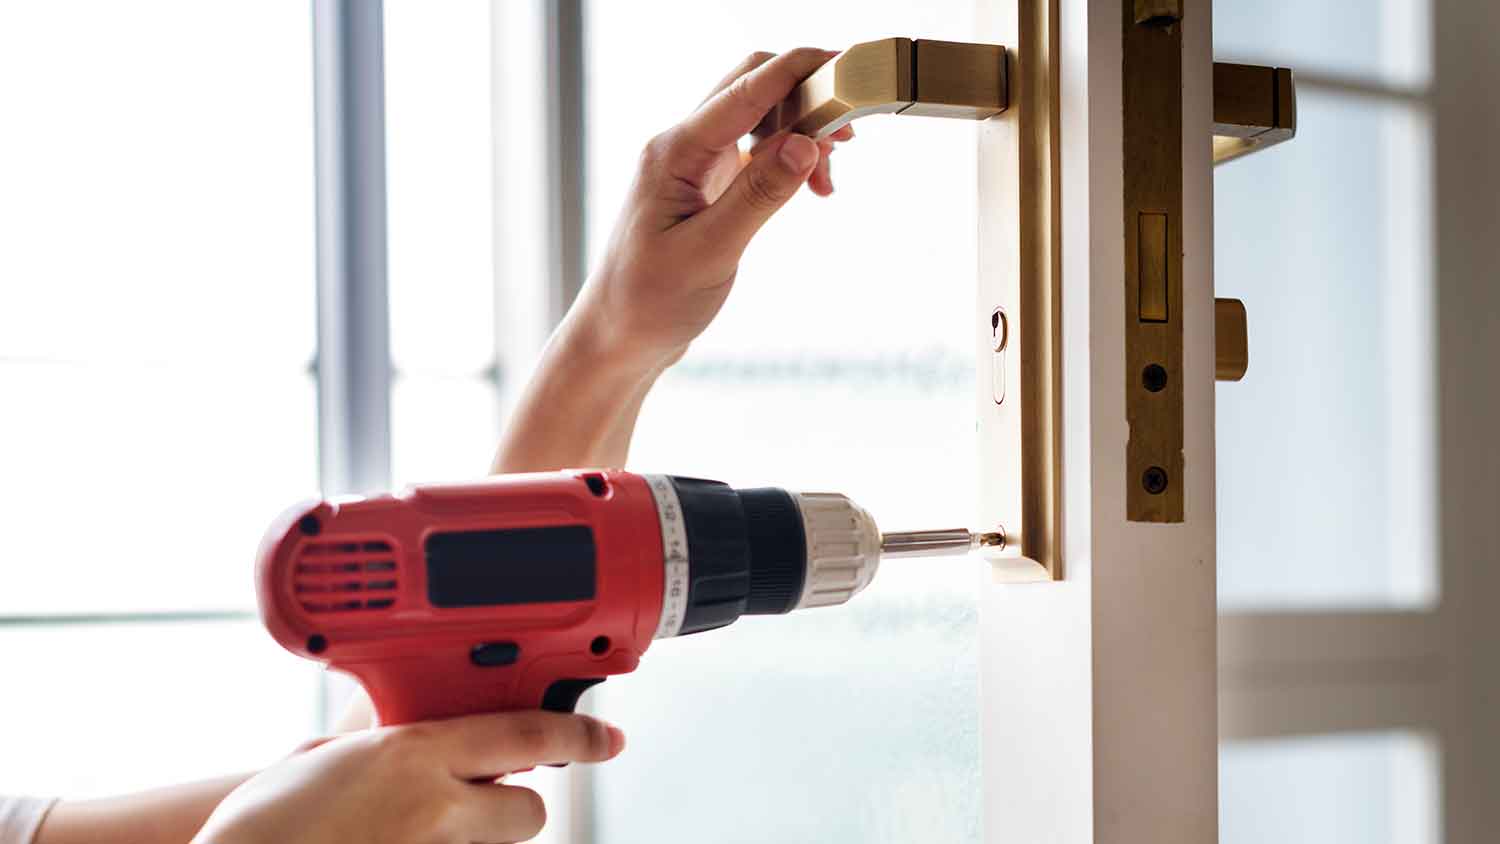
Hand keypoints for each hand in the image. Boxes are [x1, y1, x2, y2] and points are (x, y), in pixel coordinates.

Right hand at [192, 711, 623, 843]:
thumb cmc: (260, 825)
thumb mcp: (324, 757)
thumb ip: (389, 747)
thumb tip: (421, 748)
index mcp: (414, 754)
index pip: (529, 739)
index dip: (580, 738)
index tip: (610, 740)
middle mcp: (435, 808)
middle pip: (529, 811)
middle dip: (511, 804)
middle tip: (470, 796)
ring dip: (473, 838)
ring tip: (411, 829)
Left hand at [574, 47, 854, 370]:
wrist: (618, 336)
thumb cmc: (650, 301)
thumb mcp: (710, 253)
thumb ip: (758, 196)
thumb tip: (805, 144)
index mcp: (674, 152)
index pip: (746, 88)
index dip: (799, 69)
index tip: (847, 66)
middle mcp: (681, 146)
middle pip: (753, 86)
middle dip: (806, 96)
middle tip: (848, 135)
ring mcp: (694, 163)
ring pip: (759, 115)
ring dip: (801, 131)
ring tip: (829, 179)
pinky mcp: (706, 184)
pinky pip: (755, 148)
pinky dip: (788, 157)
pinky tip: (811, 187)